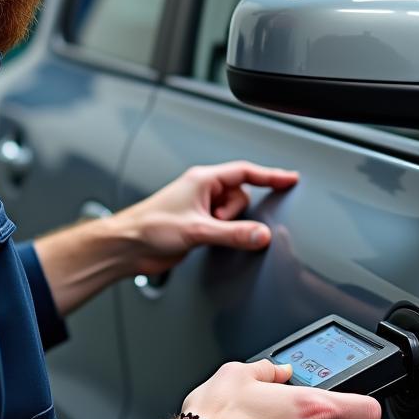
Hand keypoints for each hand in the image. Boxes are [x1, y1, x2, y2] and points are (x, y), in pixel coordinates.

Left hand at [114, 161, 298, 275]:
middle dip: (235, 214)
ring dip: (227, 227)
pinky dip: (223, 234)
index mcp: (203, 180)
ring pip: (233, 214)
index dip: (271, 175)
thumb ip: (233, 234)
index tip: (290, 178)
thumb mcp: (197, 230)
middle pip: (241, 197)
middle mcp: (202, 191)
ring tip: (205, 234)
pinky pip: (224, 227)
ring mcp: (200, 208)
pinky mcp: (197, 226)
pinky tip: (207, 241)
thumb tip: (261, 235)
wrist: (127, 246)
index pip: (246, 172)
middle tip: (217, 225)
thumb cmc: (149, 227)